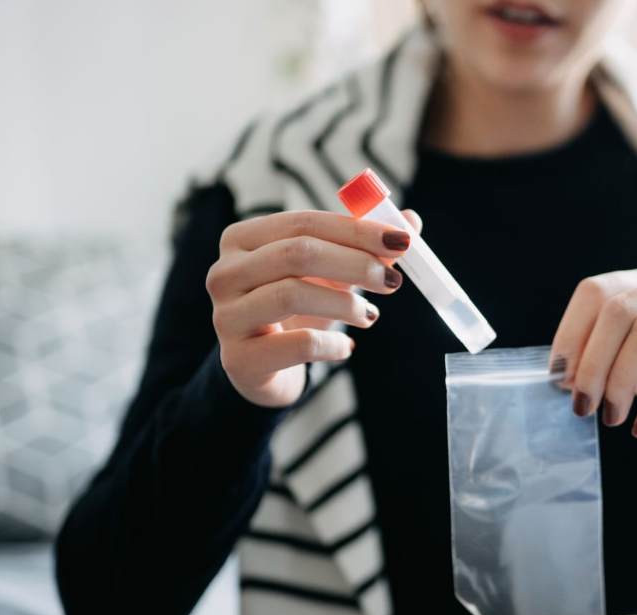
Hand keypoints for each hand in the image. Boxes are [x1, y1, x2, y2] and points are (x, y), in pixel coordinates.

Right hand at [205, 209, 420, 406]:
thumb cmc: (296, 312)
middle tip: (392, 281)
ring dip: (344, 304)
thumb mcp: (327, 276)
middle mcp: (224, 273)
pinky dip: (332, 345)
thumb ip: (363, 248)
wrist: (263, 370)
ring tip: (369, 315)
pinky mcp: (239, 359)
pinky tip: (345, 349)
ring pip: (292, 294)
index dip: (356, 230)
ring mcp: (226, 316)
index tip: (401, 241)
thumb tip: (411, 221)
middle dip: (354, 263)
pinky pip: (298, 344)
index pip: (303, 223)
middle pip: (297, 253)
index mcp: (243, 239)